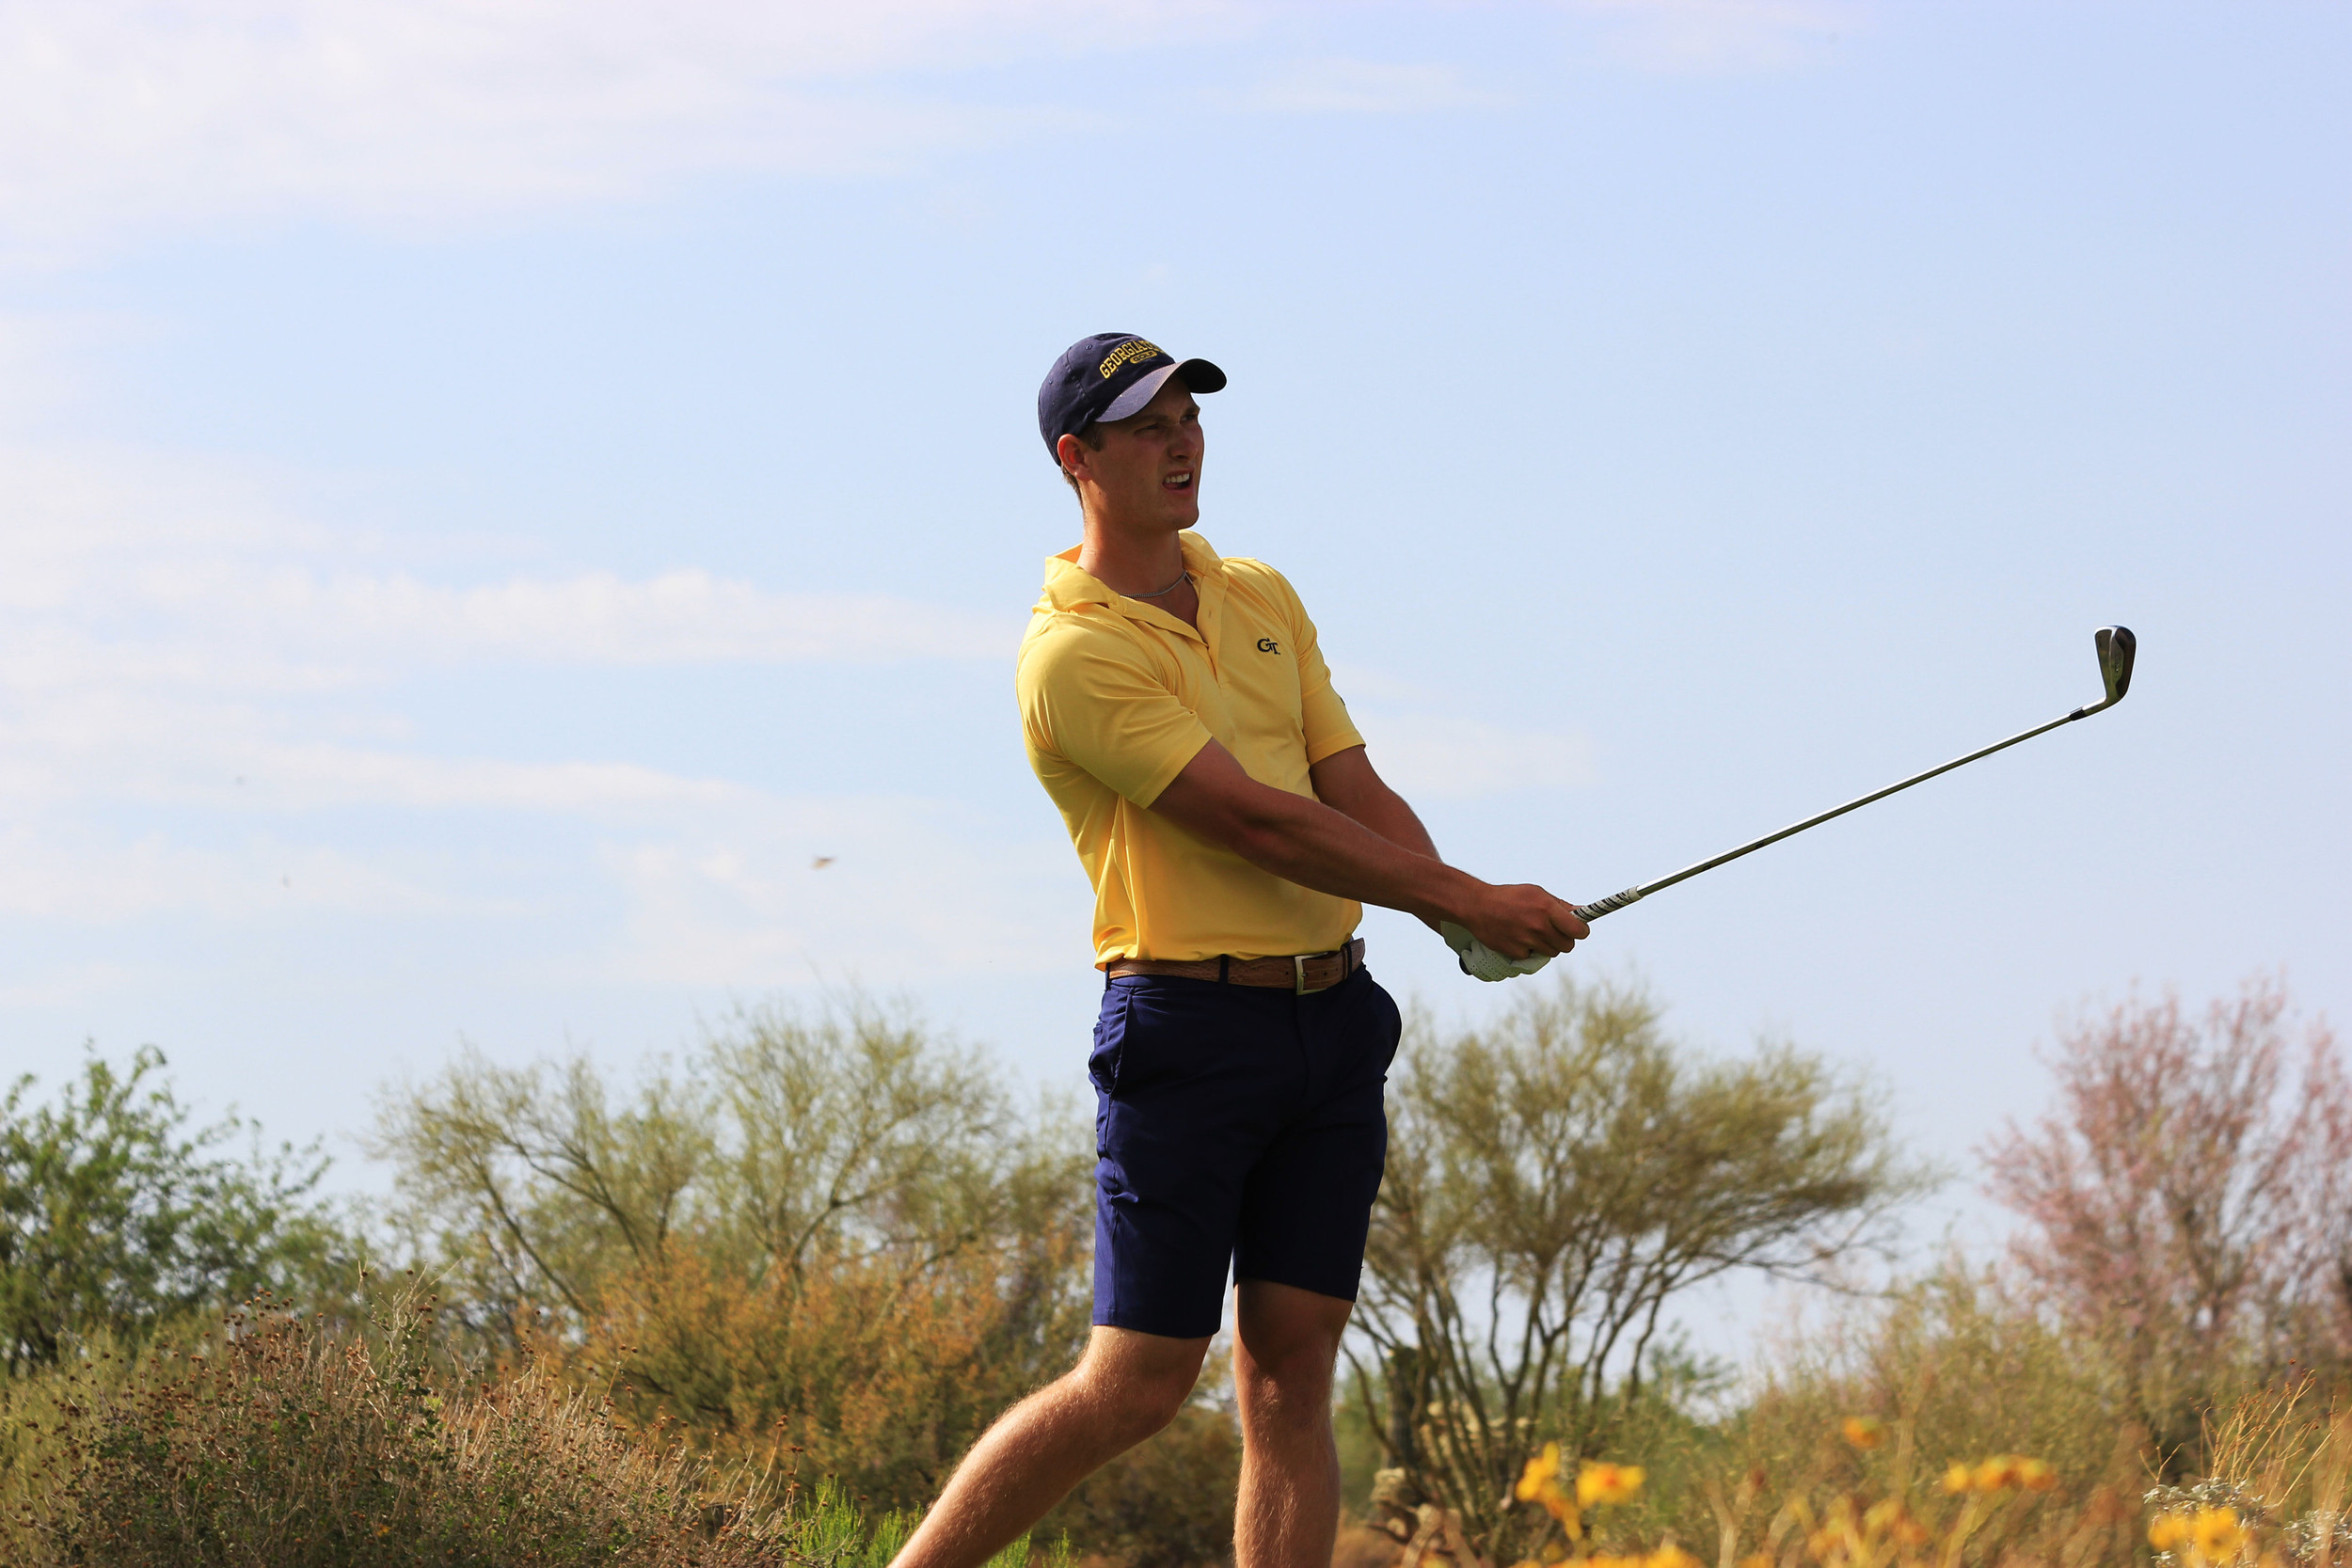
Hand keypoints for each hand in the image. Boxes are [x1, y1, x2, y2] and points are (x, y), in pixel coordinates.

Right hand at [1459, 883, 1588, 959]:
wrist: (1478, 906)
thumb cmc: (1510, 897)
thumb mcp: (1536, 892)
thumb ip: (1559, 905)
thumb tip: (1582, 911)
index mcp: (1547, 909)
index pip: (1578, 930)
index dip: (1581, 931)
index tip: (1579, 930)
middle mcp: (1539, 926)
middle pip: (1567, 946)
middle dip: (1565, 940)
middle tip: (1555, 932)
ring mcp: (1527, 941)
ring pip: (1552, 952)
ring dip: (1547, 945)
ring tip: (1534, 932)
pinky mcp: (1516, 952)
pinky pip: (1533, 956)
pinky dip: (1529, 949)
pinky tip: (1519, 937)